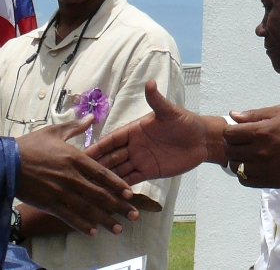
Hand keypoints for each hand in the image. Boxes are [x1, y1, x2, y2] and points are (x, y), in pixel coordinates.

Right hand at [16, 114, 138, 235]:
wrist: (5, 162)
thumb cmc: (31, 145)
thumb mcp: (54, 131)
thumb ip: (75, 126)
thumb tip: (91, 117)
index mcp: (75, 158)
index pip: (102, 173)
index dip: (117, 185)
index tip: (130, 193)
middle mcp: (71, 176)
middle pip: (99, 194)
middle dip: (118, 206)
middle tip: (133, 216)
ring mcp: (60, 192)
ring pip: (87, 209)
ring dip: (104, 220)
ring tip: (118, 229)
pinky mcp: (49, 203)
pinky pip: (68, 217)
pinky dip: (81, 225)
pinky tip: (92, 232)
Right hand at [87, 80, 211, 183]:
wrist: (201, 140)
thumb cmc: (185, 123)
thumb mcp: (170, 112)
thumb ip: (157, 101)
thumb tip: (150, 82)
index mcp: (134, 130)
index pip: (111, 139)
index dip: (97, 147)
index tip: (81, 155)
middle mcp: (133, 145)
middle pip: (110, 157)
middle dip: (96, 165)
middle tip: (78, 176)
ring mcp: (140, 160)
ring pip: (118, 170)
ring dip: (105, 178)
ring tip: (89, 189)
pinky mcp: (149, 172)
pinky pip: (131, 180)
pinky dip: (121, 187)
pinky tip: (109, 195)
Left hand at [224, 105, 279, 187]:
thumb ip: (254, 114)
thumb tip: (233, 115)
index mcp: (260, 132)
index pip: (229, 134)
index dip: (230, 131)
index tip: (237, 131)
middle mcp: (259, 151)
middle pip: (230, 151)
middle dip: (232, 145)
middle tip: (241, 143)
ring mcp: (263, 169)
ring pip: (235, 166)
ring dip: (237, 159)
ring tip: (247, 155)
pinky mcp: (269, 182)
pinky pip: (245, 180)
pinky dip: (244, 174)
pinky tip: (252, 166)